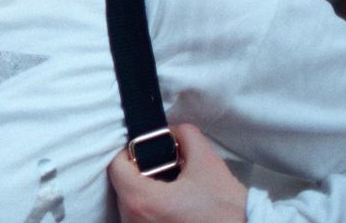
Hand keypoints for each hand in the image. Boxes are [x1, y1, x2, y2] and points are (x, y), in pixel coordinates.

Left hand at [108, 123, 248, 222]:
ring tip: (172, 193)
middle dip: (140, 176)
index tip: (146, 153)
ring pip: (131, 207)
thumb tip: (171, 131)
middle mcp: (134, 222)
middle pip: (122, 188)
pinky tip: (175, 211)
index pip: (117, 167)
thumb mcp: (207, 162)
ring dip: (146, 196)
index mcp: (142, 201)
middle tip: (163, 171)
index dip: (130, 154)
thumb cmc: (228, 210)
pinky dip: (152, 213)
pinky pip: (141, 221)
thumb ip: (184, 135)